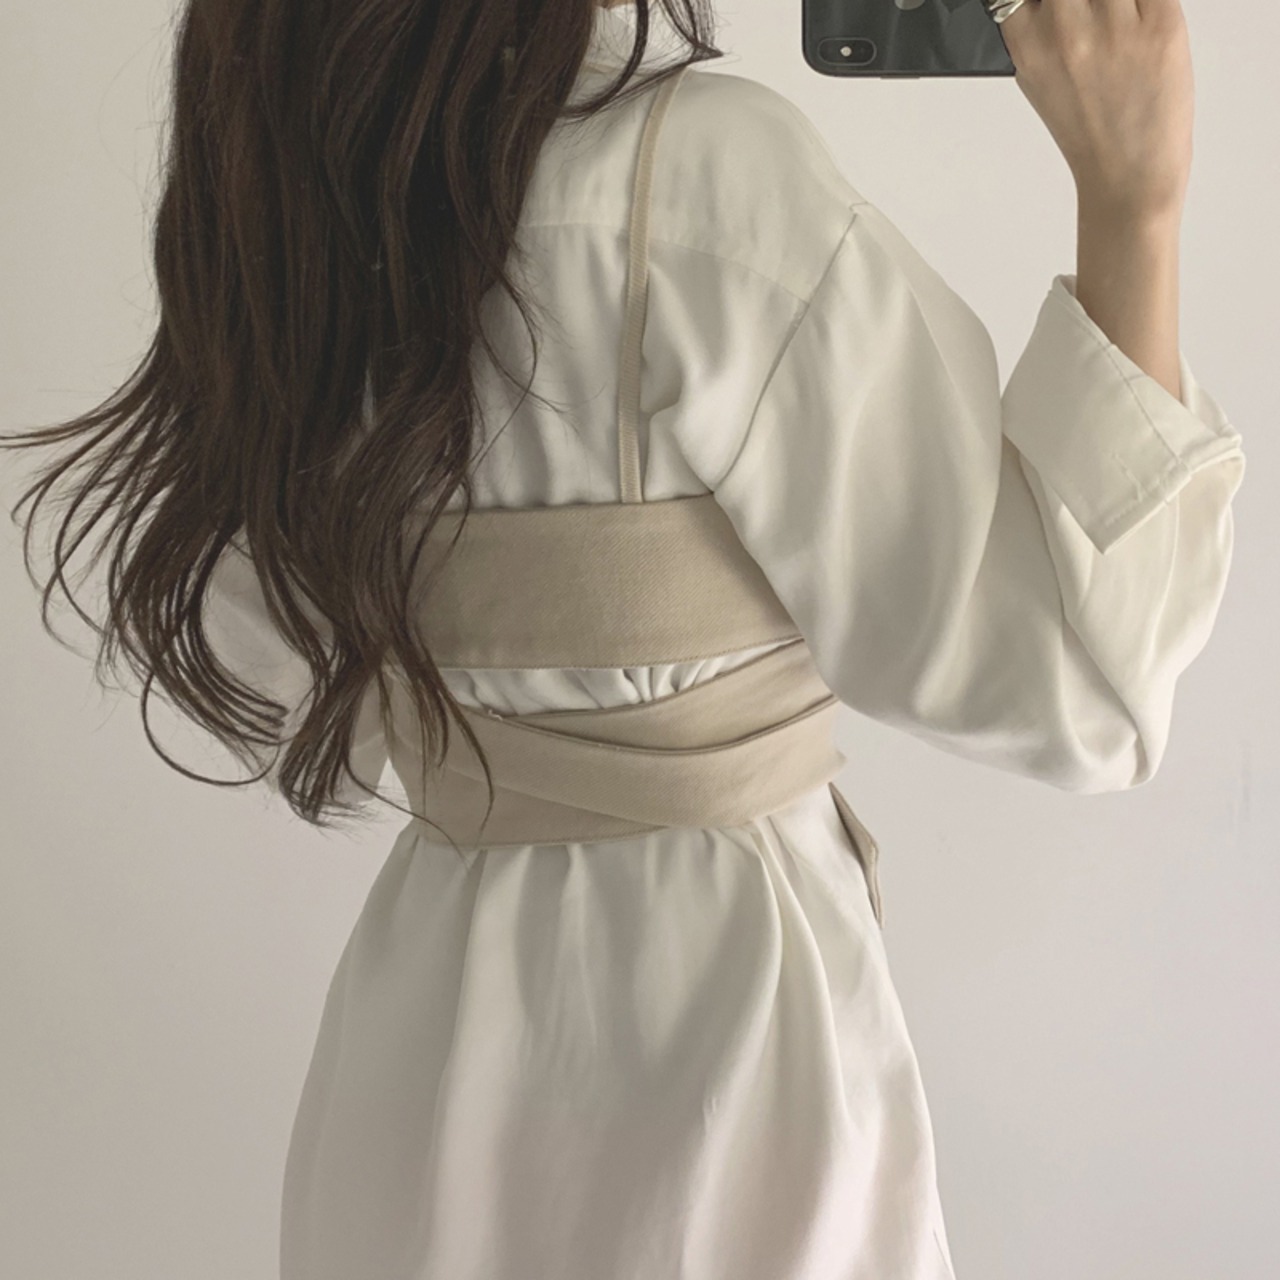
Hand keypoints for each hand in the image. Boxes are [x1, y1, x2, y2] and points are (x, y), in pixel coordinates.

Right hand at [997, 0, 1193, 217]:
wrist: (1127, 174)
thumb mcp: (1038, 78)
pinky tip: (1142, 17)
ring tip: (1120, 21)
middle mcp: (1065, 29)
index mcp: (1027, 42)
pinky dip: (1146, 1)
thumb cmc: (1086, 129)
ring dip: (1117, 1)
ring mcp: (1113, 26)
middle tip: (1093, 12)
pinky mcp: (1161, 24)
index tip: (1058, 4)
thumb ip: (1037, 25)